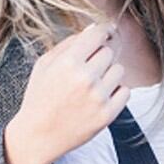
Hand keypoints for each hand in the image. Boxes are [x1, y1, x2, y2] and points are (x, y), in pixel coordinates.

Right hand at [4, 22, 128, 163]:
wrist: (38, 136)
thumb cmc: (40, 97)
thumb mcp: (44, 64)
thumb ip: (69, 43)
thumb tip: (94, 28)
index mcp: (68, 62)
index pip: (98, 34)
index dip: (103, 32)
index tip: (105, 33)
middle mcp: (85, 78)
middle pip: (109, 52)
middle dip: (99, 57)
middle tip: (87, 70)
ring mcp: (98, 97)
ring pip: (119, 70)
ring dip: (108, 74)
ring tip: (92, 85)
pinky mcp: (107, 114)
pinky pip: (125, 91)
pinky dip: (115, 92)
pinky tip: (100, 97)